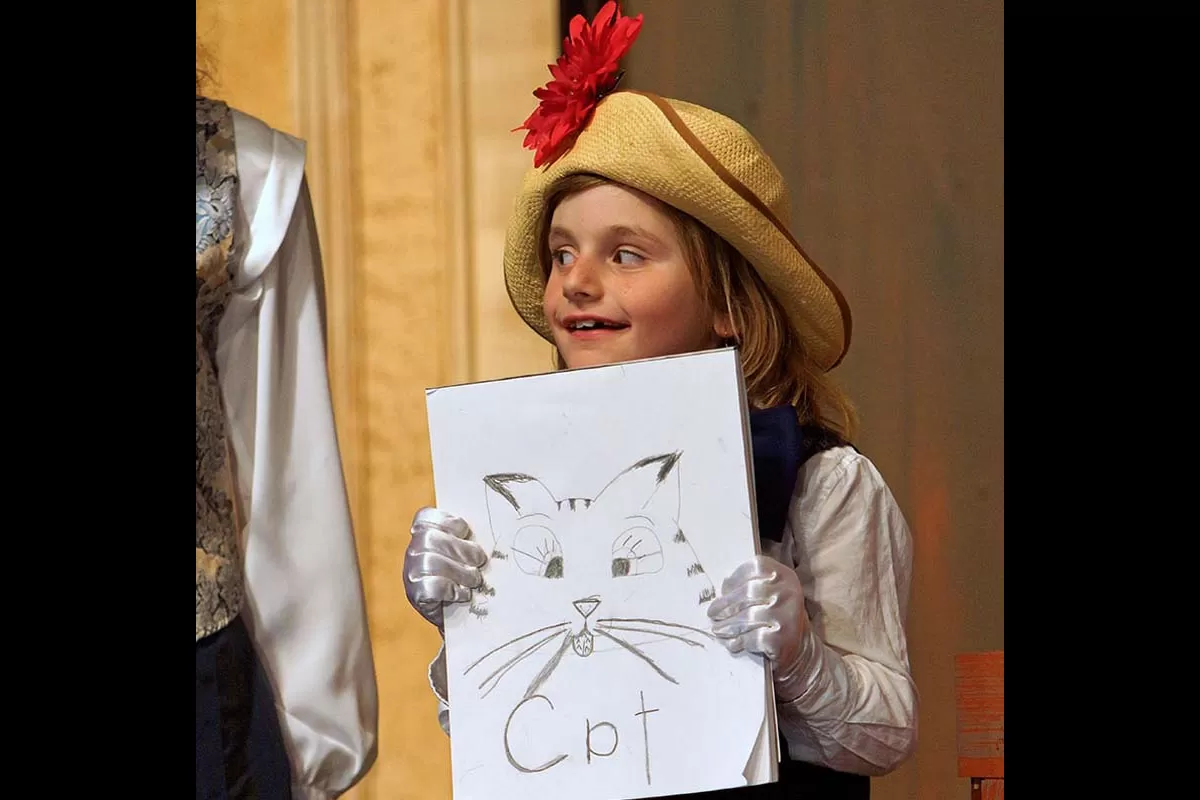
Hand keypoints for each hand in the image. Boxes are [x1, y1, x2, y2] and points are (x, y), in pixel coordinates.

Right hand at [404, 507, 487, 629]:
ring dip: (459, 571)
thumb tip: (492, 526)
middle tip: (479, 560)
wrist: (464, 614)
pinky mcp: (415, 596)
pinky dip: (451, 590)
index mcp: (424, 535)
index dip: (446, 521)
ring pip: (429, 562)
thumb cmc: (468, 577)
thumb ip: (471, 538)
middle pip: (429, 539)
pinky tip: (462, 594)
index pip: (425, 518)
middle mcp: (414, 552)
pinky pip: (430, 587)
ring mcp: (411, 574)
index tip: (465, 531)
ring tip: (475, 580)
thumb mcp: (469, 553)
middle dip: (460, 549)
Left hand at [708, 554, 809, 674]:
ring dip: (728, 625)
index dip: (735, 579)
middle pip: (748, 593)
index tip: (723, 590)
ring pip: (748, 617)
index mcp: (784, 575)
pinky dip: (739, 641)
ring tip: (717, 629)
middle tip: (712, 613)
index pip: (755, 568)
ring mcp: (787, 616)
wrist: (800, 649)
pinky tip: (733, 643)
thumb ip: (750, 585)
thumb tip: (722, 590)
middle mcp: (789, 592)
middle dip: (725, 605)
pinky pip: (752, 638)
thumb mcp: (770, 594)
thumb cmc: (776, 617)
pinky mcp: (782, 639)